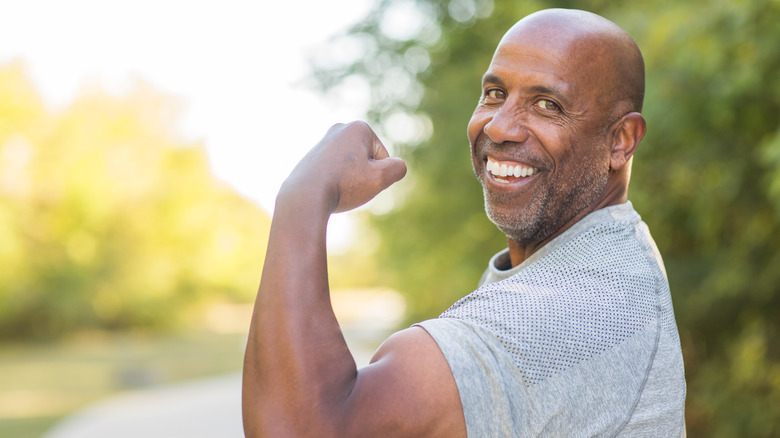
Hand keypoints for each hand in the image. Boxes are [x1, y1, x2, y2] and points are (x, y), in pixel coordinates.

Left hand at [280, 121, 406, 213]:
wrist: (304, 197)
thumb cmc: (343, 185)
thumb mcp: (380, 179)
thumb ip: (397, 169)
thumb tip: (396, 165)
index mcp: (358, 127)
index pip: (384, 158)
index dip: (377, 175)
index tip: (359, 180)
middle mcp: (339, 129)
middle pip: (367, 161)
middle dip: (363, 176)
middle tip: (348, 186)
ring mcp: (323, 142)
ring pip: (350, 169)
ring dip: (348, 181)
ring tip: (335, 188)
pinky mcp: (312, 157)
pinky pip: (334, 174)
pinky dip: (334, 183)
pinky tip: (323, 190)